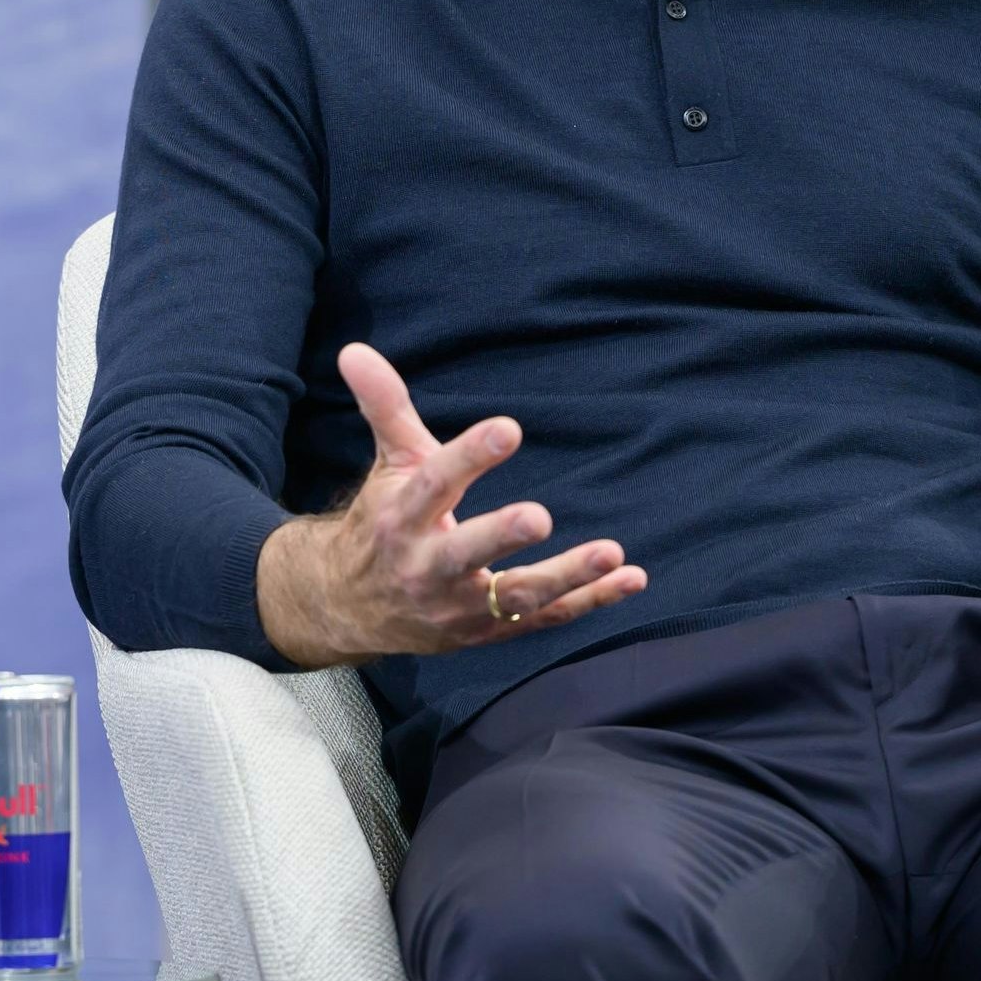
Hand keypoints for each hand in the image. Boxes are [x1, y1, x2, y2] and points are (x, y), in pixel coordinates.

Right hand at [252, 342, 647, 667]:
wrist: (351, 607)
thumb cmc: (382, 524)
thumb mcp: (387, 465)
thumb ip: (385, 407)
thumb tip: (356, 350)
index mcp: (402, 517)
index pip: (434, 483)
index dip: (469, 456)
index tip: (508, 429)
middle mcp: (426, 566)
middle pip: (465, 553)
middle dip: (501, 538)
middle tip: (539, 517)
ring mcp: (460, 606)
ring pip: (515, 595)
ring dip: (566, 577)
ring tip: (610, 553)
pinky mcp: (489, 630)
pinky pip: (545, 618)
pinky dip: (589, 601)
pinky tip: (630, 578)